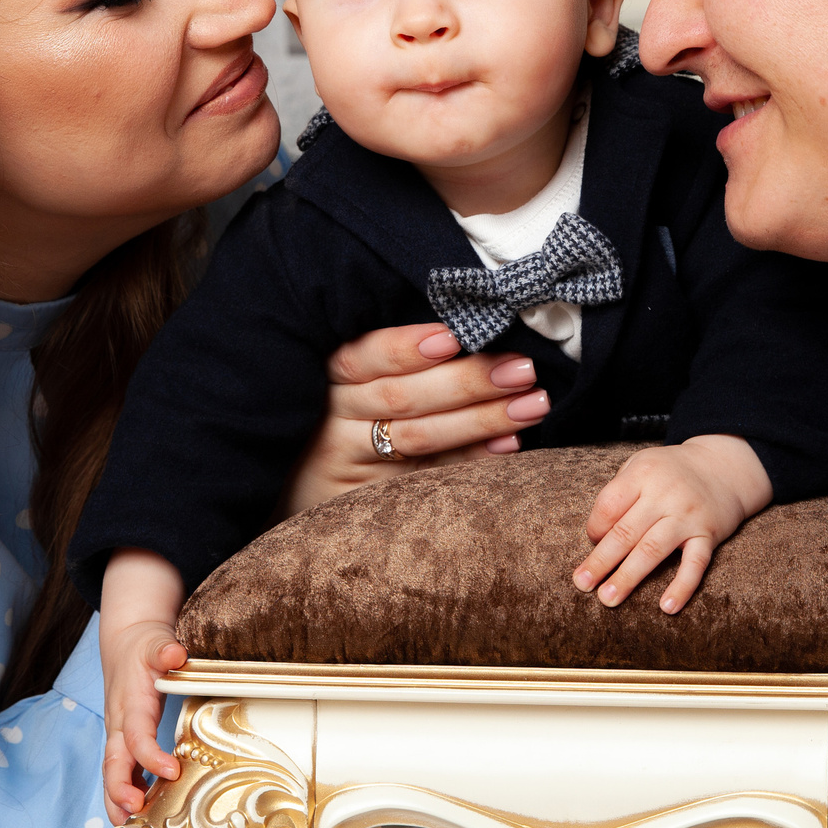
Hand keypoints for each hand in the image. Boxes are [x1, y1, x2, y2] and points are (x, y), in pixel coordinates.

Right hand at [99, 550, 187, 821]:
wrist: (125, 644)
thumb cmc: (143, 646)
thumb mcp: (155, 641)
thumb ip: (164, 649)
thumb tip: (175, 654)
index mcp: (131, 703)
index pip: (136, 735)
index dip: (151, 756)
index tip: (171, 772)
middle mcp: (119, 723)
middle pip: (114, 761)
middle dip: (120, 789)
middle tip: (134, 813)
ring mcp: (118, 734)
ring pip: (112, 771)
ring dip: (116, 799)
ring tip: (126, 826)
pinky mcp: (122, 741)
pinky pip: (119, 770)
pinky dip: (123, 793)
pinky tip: (135, 813)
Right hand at [283, 323, 550, 515]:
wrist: (296, 485)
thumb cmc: (336, 415)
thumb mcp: (346, 381)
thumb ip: (393, 361)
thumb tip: (472, 331)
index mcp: (329, 377)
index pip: (364, 357)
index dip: (407, 346)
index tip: (454, 336)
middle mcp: (334, 417)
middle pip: (401, 398)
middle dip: (466, 382)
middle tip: (522, 369)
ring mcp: (351, 461)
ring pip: (417, 437)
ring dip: (480, 420)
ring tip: (532, 404)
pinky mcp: (368, 496)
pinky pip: (426, 477)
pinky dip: (469, 462)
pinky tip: (508, 448)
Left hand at [575, 435, 771, 613]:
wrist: (723, 468)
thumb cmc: (671, 472)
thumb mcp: (642, 464)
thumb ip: (619, 492)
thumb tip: (597, 537)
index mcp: (643, 474)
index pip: (609, 506)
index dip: (595, 528)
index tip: (593, 542)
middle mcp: (665, 494)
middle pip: (625, 532)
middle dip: (600, 561)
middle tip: (582, 584)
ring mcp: (687, 515)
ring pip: (652, 550)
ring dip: (628, 577)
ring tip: (608, 598)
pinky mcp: (708, 534)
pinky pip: (695, 565)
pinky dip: (682, 587)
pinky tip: (667, 607)